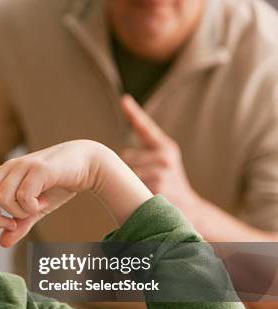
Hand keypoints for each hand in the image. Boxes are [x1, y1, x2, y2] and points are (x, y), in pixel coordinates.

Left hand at [0, 140, 142, 247]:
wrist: (87, 164)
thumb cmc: (58, 185)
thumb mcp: (36, 210)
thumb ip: (19, 225)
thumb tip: (2, 244)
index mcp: (6, 177)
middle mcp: (9, 169)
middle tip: (12, 225)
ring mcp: (21, 168)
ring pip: (2, 200)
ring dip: (19, 213)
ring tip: (37, 209)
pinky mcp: (35, 170)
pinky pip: (23, 198)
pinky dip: (33, 208)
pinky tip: (45, 202)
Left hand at [120, 95, 199, 211]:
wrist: (188, 208)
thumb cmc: (168, 184)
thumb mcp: (161, 165)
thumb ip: (144, 154)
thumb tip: (122, 153)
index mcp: (166, 147)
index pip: (146, 127)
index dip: (134, 112)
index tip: (124, 99)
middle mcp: (165, 155)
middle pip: (127, 157)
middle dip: (129, 170)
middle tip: (147, 182)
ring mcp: (162, 170)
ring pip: (128, 172)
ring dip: (131, 183)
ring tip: (148, 190)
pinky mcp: (158, 185)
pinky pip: (132, 186)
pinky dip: (135, 192)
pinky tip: (149, 196)